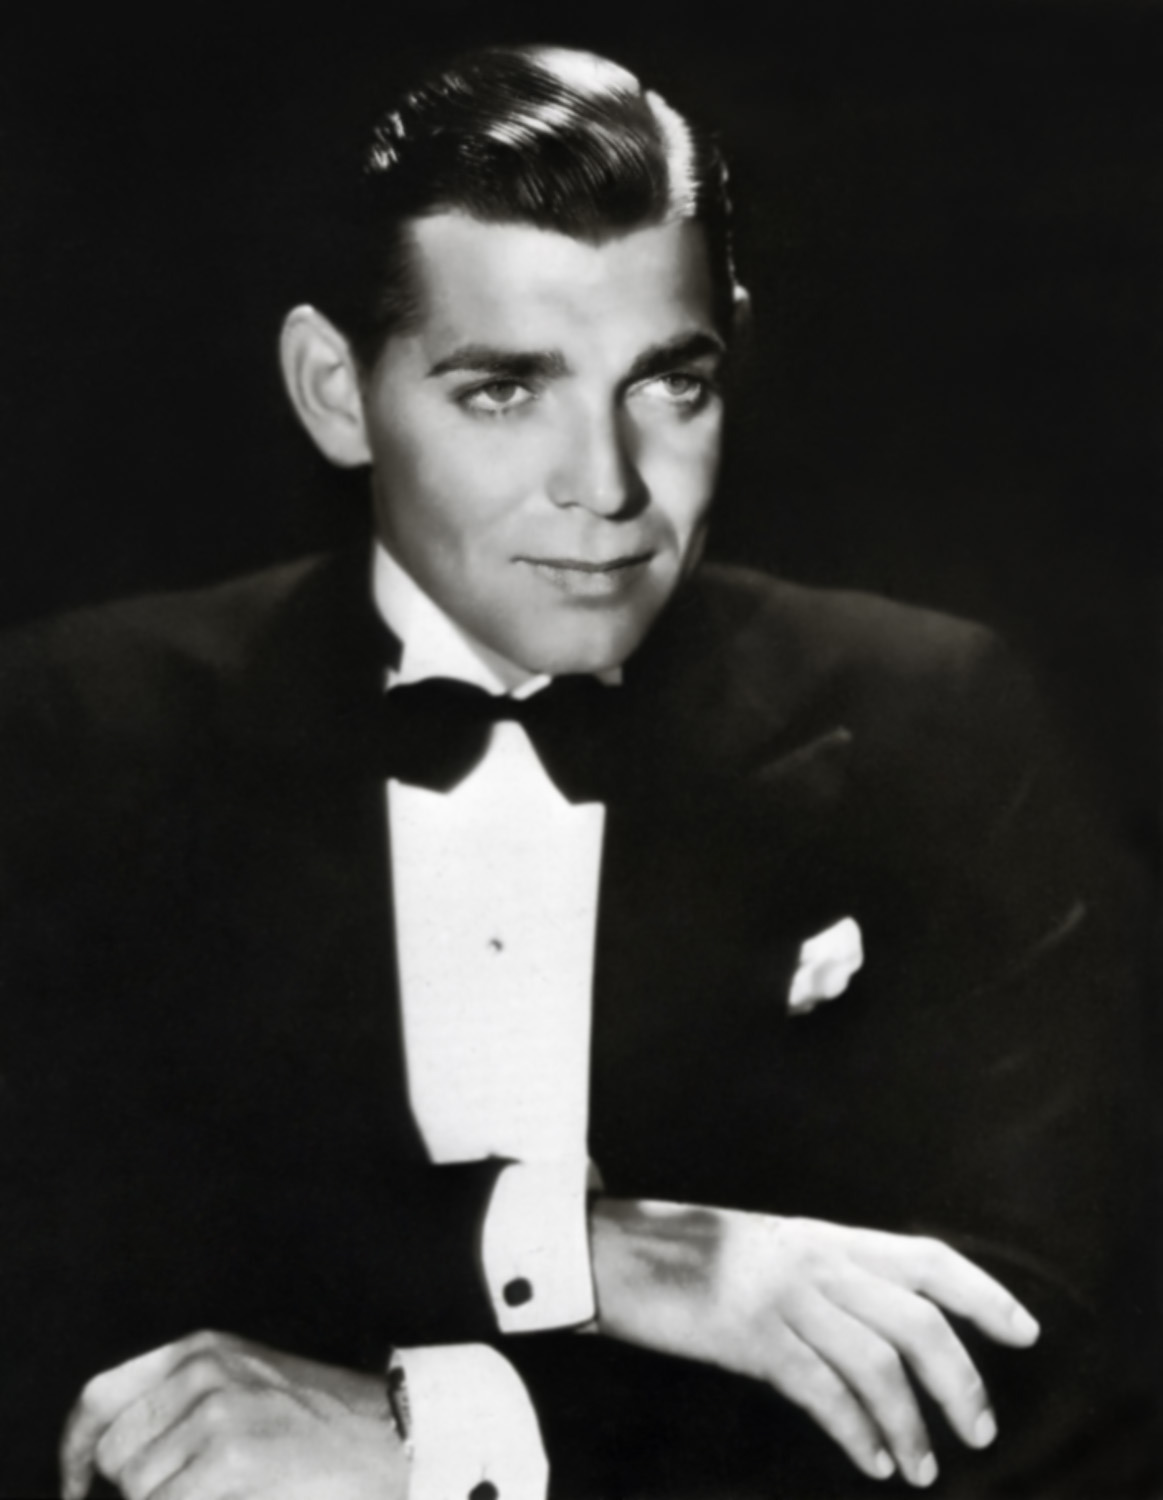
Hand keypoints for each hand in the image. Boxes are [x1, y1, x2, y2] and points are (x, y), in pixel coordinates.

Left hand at [59, 1330, 409, 1499]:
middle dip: (138, 1488)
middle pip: (115, 1455)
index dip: (74, 1450)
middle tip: (189, 1490)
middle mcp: (202, 1372)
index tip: (74, 1486)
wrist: (391, 1433)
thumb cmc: (318, 1420)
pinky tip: (237, 1496)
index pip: (99, 1397)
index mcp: (200, 1350)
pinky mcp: (231, 1460)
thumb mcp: (243, 1383)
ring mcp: (216, 1414)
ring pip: (140, 1489)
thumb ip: (179, 1401)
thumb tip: (106, 1458)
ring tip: (226, 1492)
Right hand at [590, 1200, 1039, 1487]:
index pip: (926, 1259)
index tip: (1024, 1333)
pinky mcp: (749, 1337)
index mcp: (827, 1237)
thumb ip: (828, 1275)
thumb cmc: (694, 1254)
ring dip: (912, 1425)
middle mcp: (815, 1261)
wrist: (617, 1249)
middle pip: (916, 1322)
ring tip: (924, 1468)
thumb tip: (889, 1325)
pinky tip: (874, 1459)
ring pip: (877, 1365)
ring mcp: (783, 1297)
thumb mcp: (772, 1249)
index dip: (982, 1295)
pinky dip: (858, 1432)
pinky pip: (822, 1392)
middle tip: (980, 1432)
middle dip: (960, 1383)